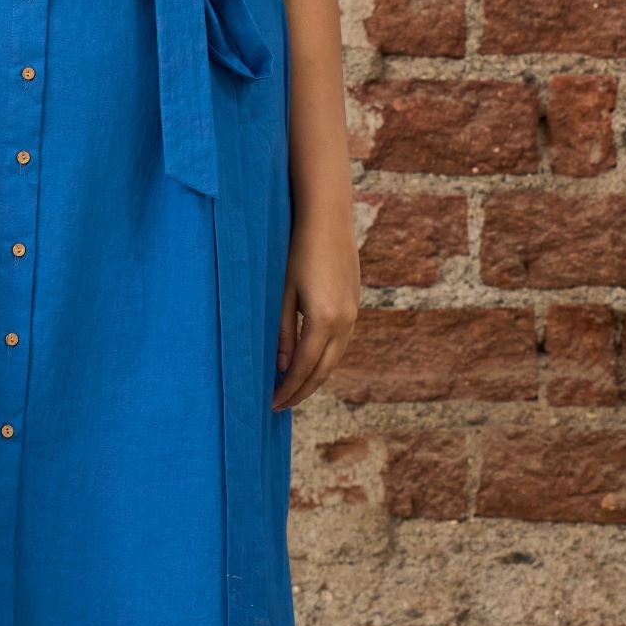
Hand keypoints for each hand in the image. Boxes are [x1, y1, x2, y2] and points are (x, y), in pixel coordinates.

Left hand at [271, 206, 358, 410]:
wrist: (327, 220)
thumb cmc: (296, 251)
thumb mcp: (281, 292)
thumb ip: (282, 331)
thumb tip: (282, 367)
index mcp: (324, 320)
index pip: (304, 367)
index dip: (287, 389)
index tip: (270, 403)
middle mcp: (344, 321)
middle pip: (323, 370)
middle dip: (301, 391)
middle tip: (279, 405)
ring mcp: (353, 314)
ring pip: (335, 359)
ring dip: (314, 377)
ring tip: (292, 389)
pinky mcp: (354, 306)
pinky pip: (341, 343)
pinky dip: (324, 359)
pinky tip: (309, 362)